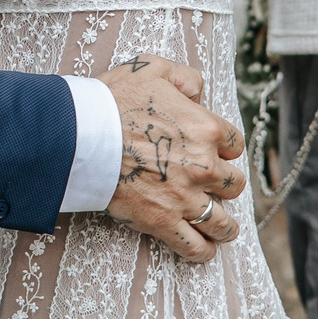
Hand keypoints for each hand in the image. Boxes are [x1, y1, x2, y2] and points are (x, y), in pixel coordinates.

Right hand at [99, 53, 246, 263]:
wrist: (81, 134)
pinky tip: (205, 249)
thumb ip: (184, 77)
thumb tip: (198, 92)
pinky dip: (203, 251)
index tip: (218, 153)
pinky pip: (194, 246)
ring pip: (222, 222)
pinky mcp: (162, 221)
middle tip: (216, 189)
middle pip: (234, 185)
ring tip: (224, 229)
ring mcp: (184, 197)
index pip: (235, 144)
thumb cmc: (113, 98)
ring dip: (226, 226)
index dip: (226, 148)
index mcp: (206, 129)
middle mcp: (203, 166)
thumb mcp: (152, 67)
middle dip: (227, 186)